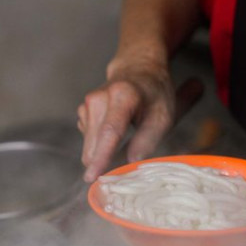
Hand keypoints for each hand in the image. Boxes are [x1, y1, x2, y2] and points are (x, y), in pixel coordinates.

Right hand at [77, 58, 202, 181]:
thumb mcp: (162, 116)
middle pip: (95, 143)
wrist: (137, 68)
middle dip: (105, 161)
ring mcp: (87, 104)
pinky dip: (100, 144)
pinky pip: (89, 140)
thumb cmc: (153, 94)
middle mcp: (99, 98)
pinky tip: (114, 133)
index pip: (110, 131)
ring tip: (125, 139)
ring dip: (104, 153)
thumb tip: (131, 163)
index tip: (92, 176)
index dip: (101, 157)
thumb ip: (147, 140)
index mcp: (123, 96)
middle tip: (123, 167)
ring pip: (90, 145)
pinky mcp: (82, 111)